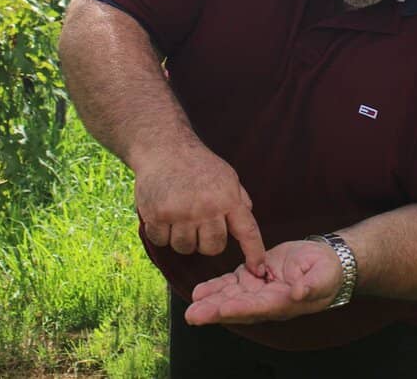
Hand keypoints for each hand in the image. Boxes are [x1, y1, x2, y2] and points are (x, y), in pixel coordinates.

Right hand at [133, 137, 264, 275]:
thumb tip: (247, 222)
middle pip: (212, 248)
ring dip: (182, 238)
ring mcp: (181, 213)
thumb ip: (238, 199)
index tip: (259, 270)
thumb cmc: (198, 164)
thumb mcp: (227, 175)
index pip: (247, 232)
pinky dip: (160, 233)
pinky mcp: (157, 215)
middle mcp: (207, 208)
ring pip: (185, 248)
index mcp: (228, 198)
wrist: (164, 146)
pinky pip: (161, 242)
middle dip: (206, 242)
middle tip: (198, 223)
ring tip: (178, 216)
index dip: (255, 253)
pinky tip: (162, 214)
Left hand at [184, 240, 343, 324]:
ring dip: (210, 302)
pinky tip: (199, 292)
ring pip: (230, 297)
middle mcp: (266, 301)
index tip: (222, 310)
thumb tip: (298, 293)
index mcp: (282, 302)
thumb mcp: (323, 275)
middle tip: (193, 315)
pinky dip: (215, 287)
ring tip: (191, 306)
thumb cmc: (326, 270)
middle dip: (215, 311)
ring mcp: (258, 290)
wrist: (323, 261)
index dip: (240, 309)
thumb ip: (311, 285)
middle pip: (238, 308)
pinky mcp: (253, 276)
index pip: (258, 308)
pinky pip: (231, 284)